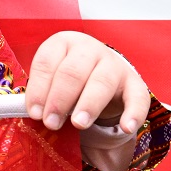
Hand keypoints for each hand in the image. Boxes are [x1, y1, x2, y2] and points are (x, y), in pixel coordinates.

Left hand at [23, 31, 150, 135]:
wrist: (102, 76)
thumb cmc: (69, 80)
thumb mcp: (52, 80)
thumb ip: (42, 94)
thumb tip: (32, 115)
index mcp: (63, 43)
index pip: (47, 62)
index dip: (39, 89)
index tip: (34, 113)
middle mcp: (89, 49)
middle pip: (73, 71)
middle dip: (60, 99)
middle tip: (51, 123)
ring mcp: (114, 64)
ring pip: (101, 82)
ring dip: (88, 104)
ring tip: (78, 124)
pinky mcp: (134, 83)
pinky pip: (137, 97)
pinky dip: (133, 113)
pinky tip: (127, 128)